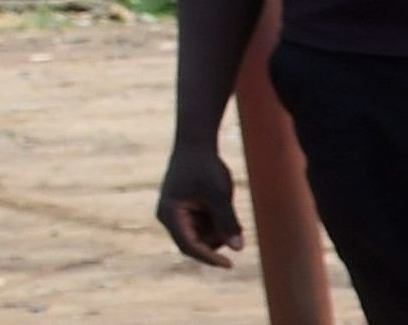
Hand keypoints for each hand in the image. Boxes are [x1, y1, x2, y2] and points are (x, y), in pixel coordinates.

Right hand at [154, 149, 244, 267]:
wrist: (195, 142)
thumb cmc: (205, 166)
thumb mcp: (220, 195)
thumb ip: (228, 222)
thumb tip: (238, 249)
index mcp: (170, 215)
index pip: (189, 246)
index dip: (209, 257)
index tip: (229, 264)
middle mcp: (169, 217)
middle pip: (193, 243)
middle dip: (215, 240)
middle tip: (234, 226)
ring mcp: (176, 212)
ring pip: (199, 234)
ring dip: (217, 229)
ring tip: (226, 207)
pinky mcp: (184, 208)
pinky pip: (201, 223)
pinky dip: (215, 221)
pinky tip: (222, 204)